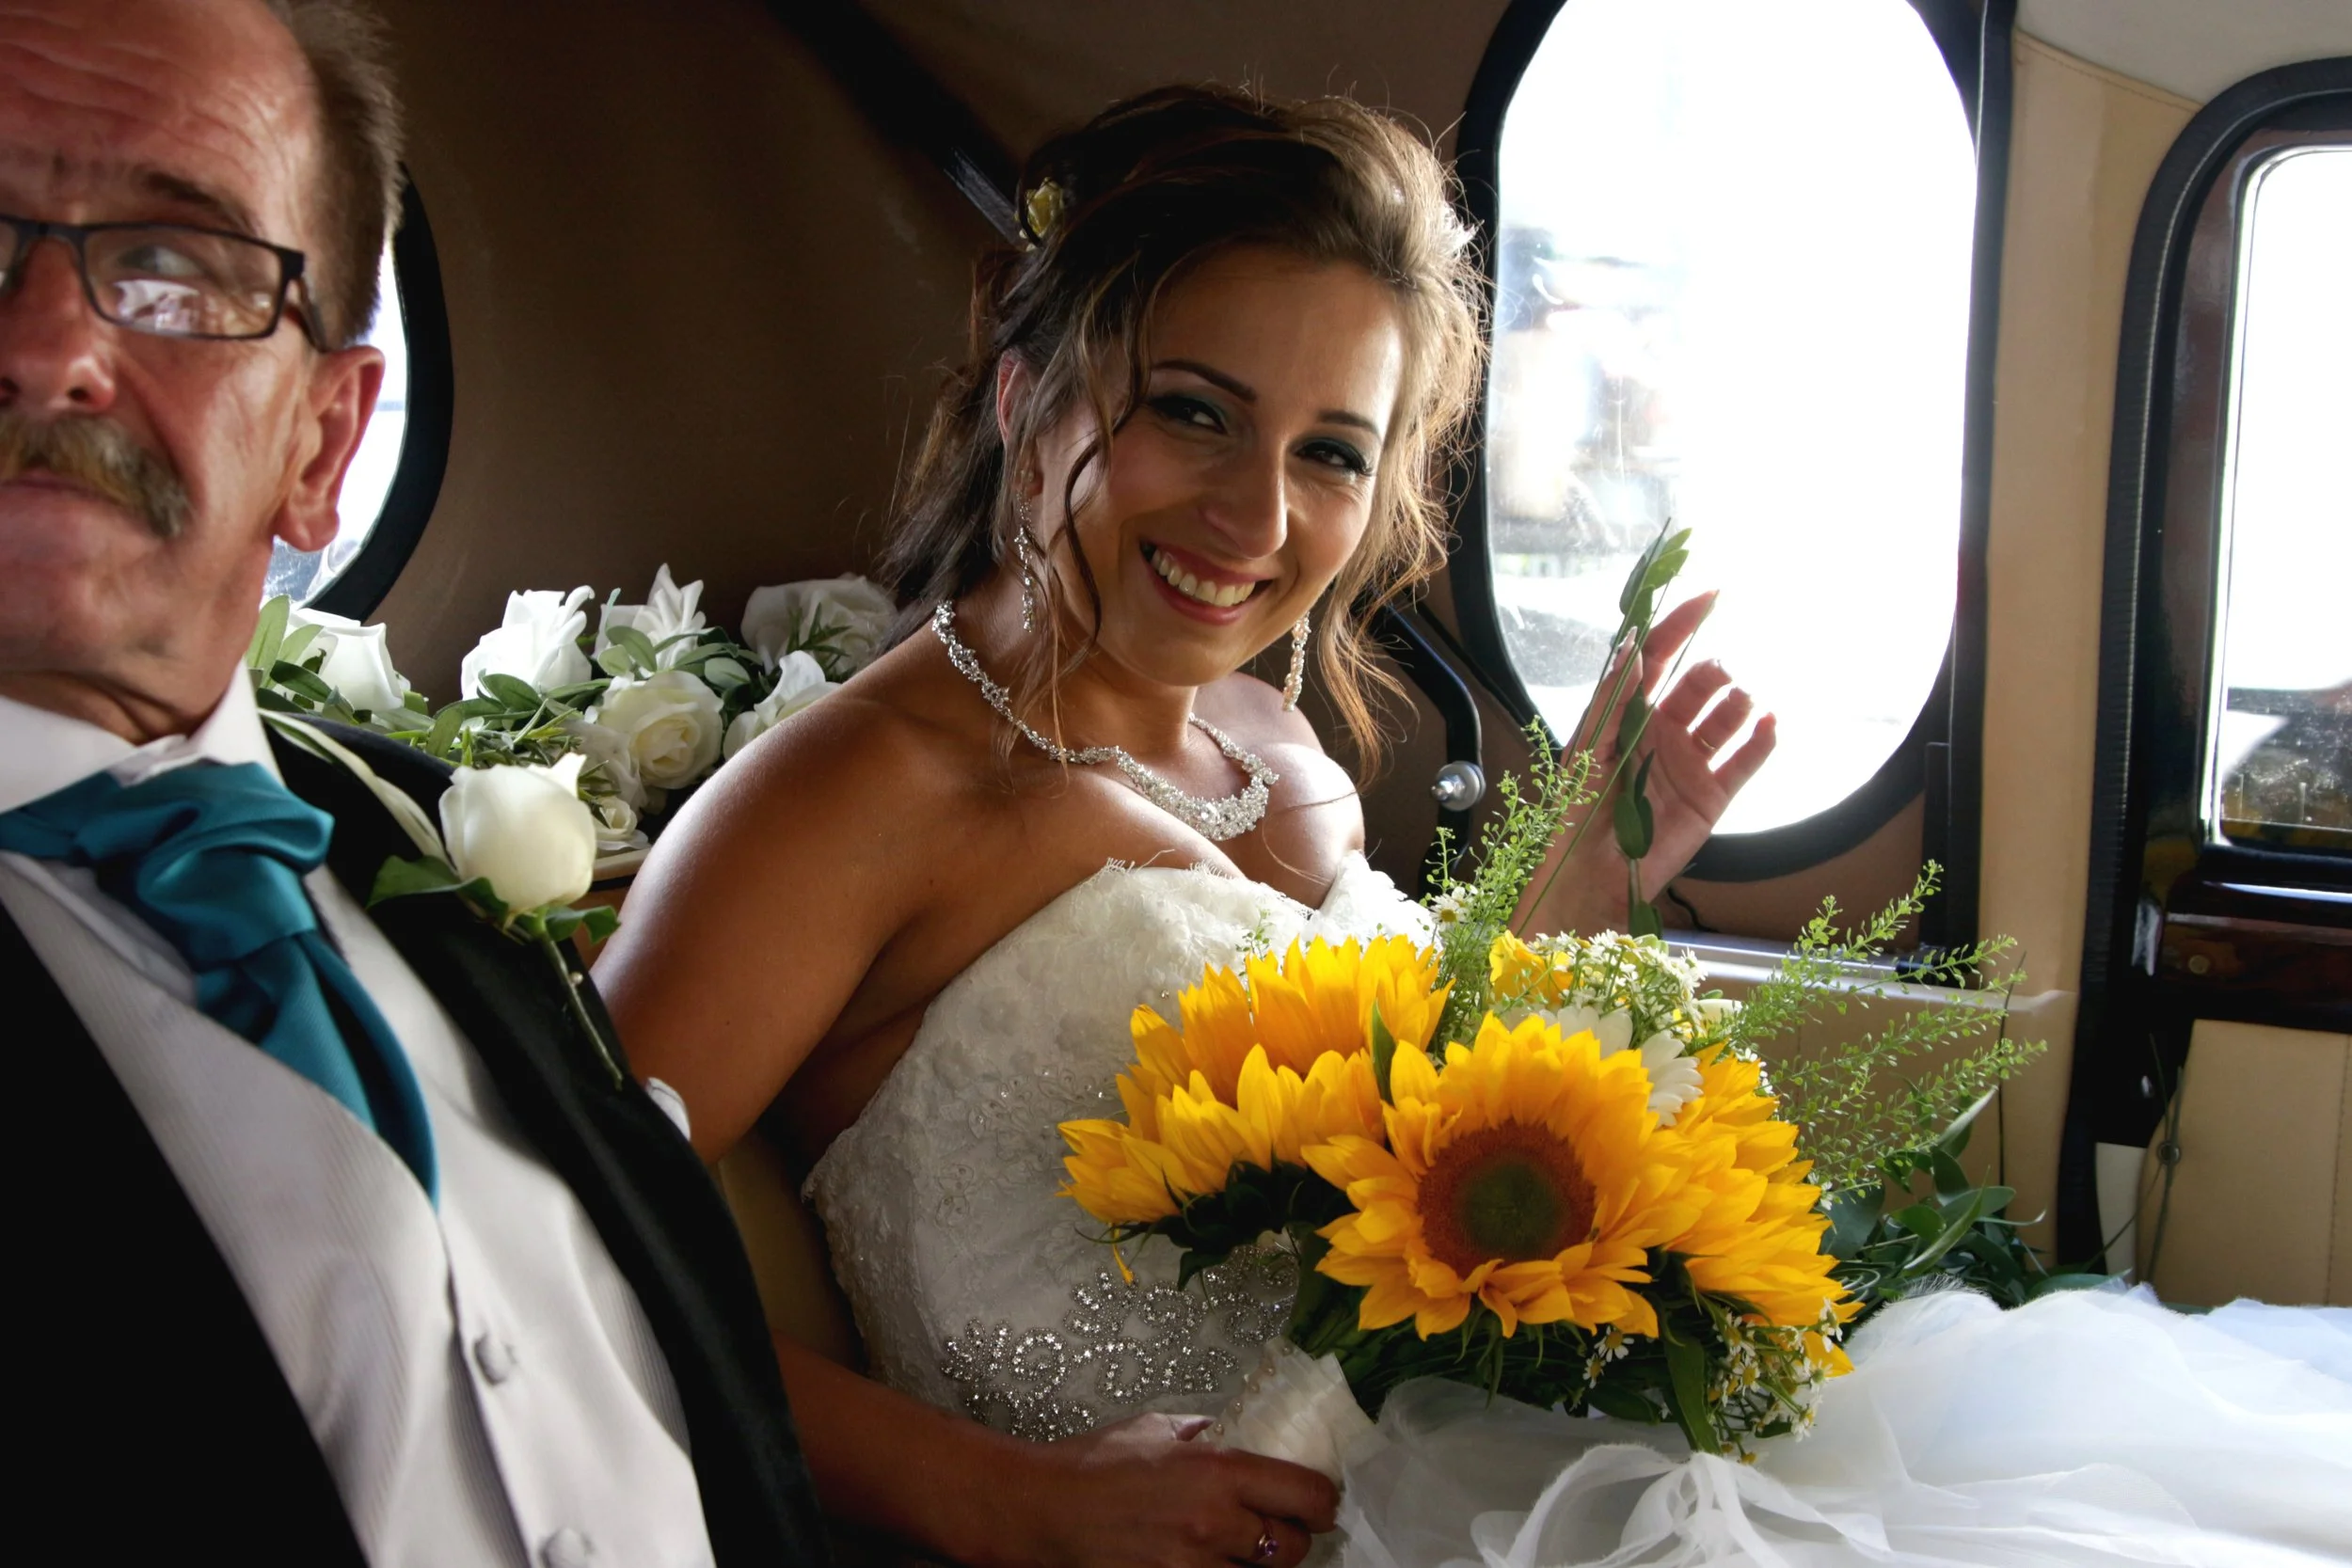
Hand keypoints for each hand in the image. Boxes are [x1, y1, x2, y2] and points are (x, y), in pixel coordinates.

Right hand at [981, 1411, 1337, 1567]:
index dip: (1322, 1500)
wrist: (1043, 1511)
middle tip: (1278, 1524)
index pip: (1308, 1496)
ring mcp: (1194, 1567)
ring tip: (1235, 1543)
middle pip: (1293, 1547)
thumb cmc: (1094, 1464)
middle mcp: (1216, 1524)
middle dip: (1292, 1536)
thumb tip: (1241, 1435)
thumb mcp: (1157, 1428)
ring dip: (1256, 1563)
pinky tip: (1208, 1560)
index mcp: (1219, 1472)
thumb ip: (1207, 1434)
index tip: (1318, 1499)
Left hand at [1535, 592, 1776, 932]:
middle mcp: (1662, 732)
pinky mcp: (1712, 795)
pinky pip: (1746, 760)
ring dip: (1738, 702)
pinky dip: (1763, 739)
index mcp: (1628, 715)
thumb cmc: (1577, 813)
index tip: (1709, 596)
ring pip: (1726, 717)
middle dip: (1712, 670)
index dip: (1680, 625)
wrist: (1592, 875)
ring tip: (1739, 700)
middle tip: (1719, 672)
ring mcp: (1690, 762)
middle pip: (1697, 685)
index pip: (1658, 658)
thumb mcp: (1588, 748)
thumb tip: (1633, 644)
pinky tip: (1770, 722)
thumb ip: (1613, 698)